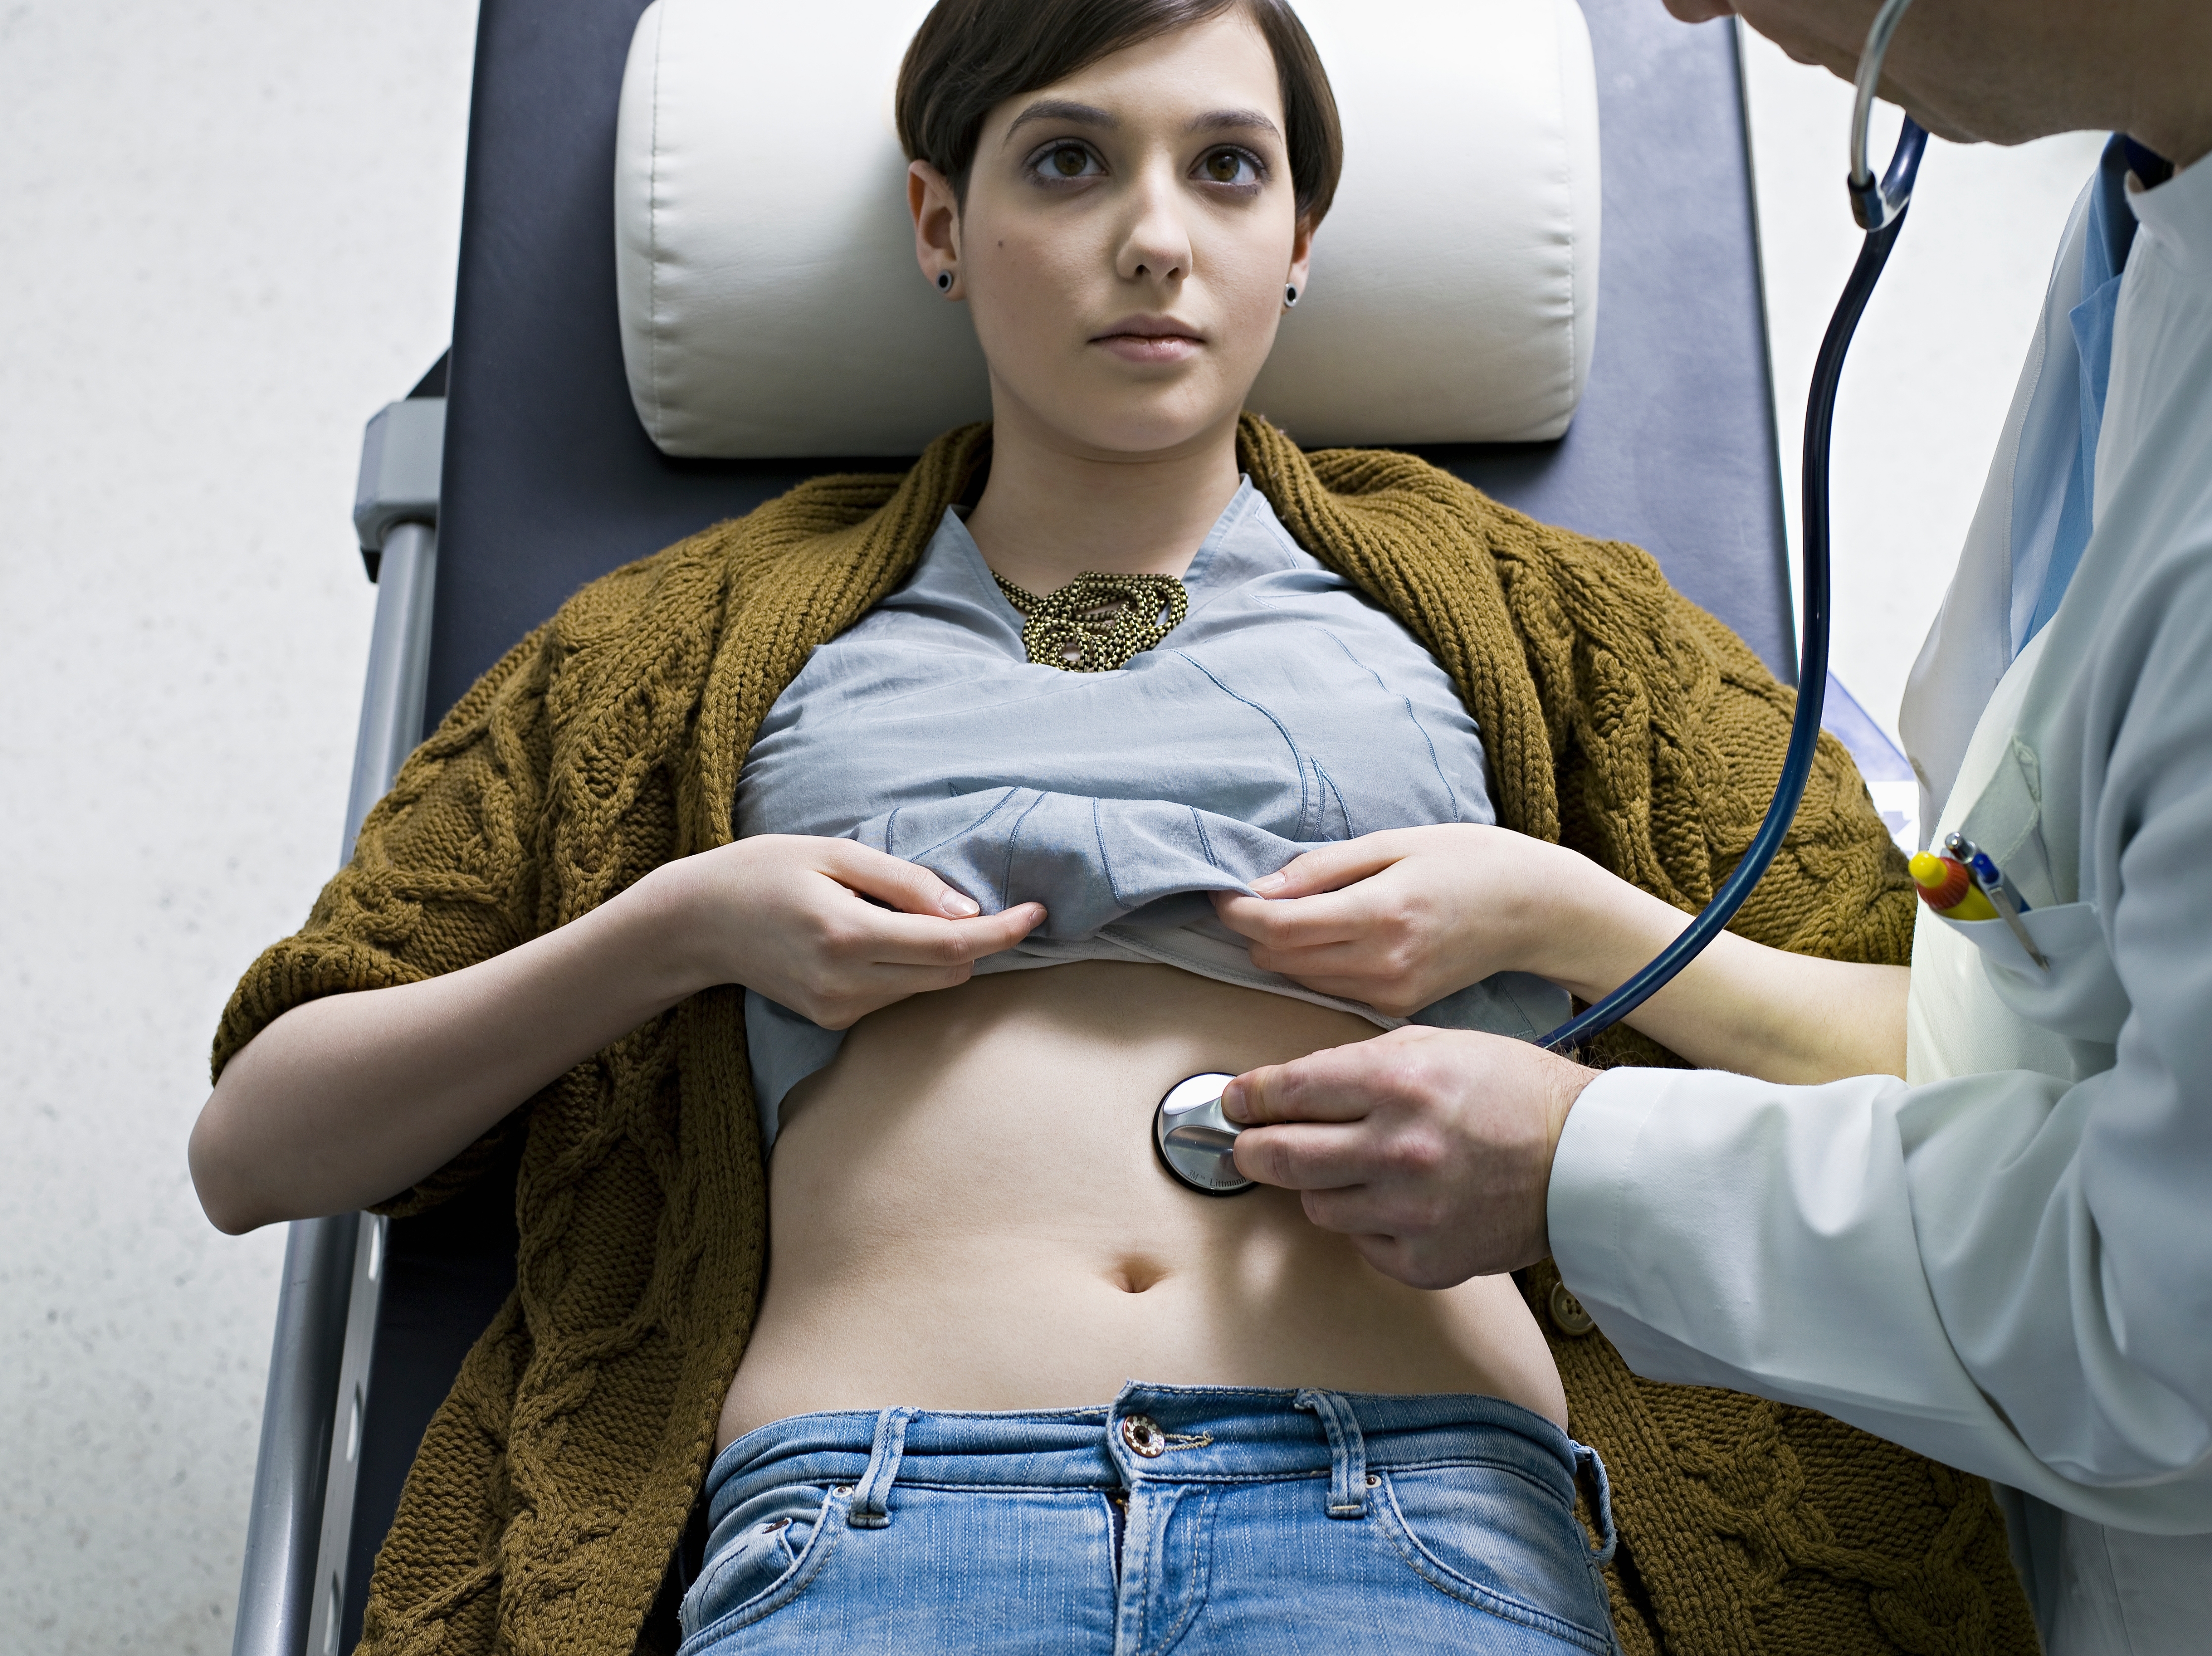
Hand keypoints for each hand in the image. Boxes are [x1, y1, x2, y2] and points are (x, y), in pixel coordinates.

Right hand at [668, 835, 1043, 1028]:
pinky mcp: (833, 1020)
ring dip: (938, 955)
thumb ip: (905, 882)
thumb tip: (968, 908)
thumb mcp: (834, 853)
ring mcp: (838, 1009)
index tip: (1038, 911)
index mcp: (848, 935)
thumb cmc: (763, 872)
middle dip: (975, 942)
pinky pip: (896, 996)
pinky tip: (872, 937)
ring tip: (893, 912)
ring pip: (926, 988)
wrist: (696, 923)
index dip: (1003, 931)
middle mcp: (846, 984)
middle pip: (949, 975)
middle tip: (966, 901)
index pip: (951, 948)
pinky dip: (906, 968)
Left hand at [1210, 825, 1594, 1015]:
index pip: (1277, 925)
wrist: (1537, 910)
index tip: (1219, 890)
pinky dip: (1313, 965)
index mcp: (1379, 914)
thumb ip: (1323, 868)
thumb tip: (1260, 887)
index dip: (1235, 909)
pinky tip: (1327, 937)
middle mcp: (1381, 964)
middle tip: (1250, 895)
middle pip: (1277, 958)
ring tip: (1289, 911)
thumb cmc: (1470, 862)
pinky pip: (1329, 990)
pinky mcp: (1397, 1009)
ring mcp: (1389, 994)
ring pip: (1297, 978)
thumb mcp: (1395, 842)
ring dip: (1280, 949)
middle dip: (1253, 928)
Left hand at [1221, 1026, 1596, 1287]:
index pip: (1287, 1092)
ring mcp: (1411, 1210)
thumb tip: (1287, 1088)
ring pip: (1316, 1206)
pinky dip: (1367, 1224)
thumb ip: (1357, 1065)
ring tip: (1347, 1168)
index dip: (1248, 1098)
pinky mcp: (1427, 1259)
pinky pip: (1362, 1244)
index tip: (1235, 1103)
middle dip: (1251, 1149)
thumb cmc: (1514, 1093)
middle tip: (1247, 1144)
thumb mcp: (1436, 1046)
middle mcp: (1398, 1148)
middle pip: (1282, 1157)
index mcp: (1397, 1081)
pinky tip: (1395, 1201)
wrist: (1588, 1161)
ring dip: (1318, 1187)